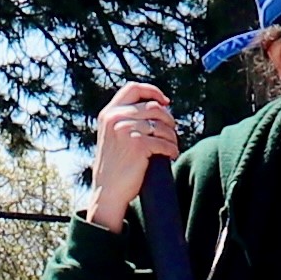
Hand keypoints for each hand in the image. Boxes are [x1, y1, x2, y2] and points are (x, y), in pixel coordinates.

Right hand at [88, 80, 185, 228]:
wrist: (108, 191)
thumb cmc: (115, 165)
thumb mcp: (113, 135)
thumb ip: (127, 118)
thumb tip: (159, 106)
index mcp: (109, 113)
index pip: (133, 88)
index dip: (152, 91)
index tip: (165, 102)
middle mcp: (115, 118)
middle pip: (154, 107)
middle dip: (168, 120)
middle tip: (172, 132)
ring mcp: (126, 130)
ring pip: (162, 126)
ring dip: (172, 137)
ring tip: (172, 146)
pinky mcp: (138, 144)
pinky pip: (164, 142)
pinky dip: (171, 150)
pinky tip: (171, 156)